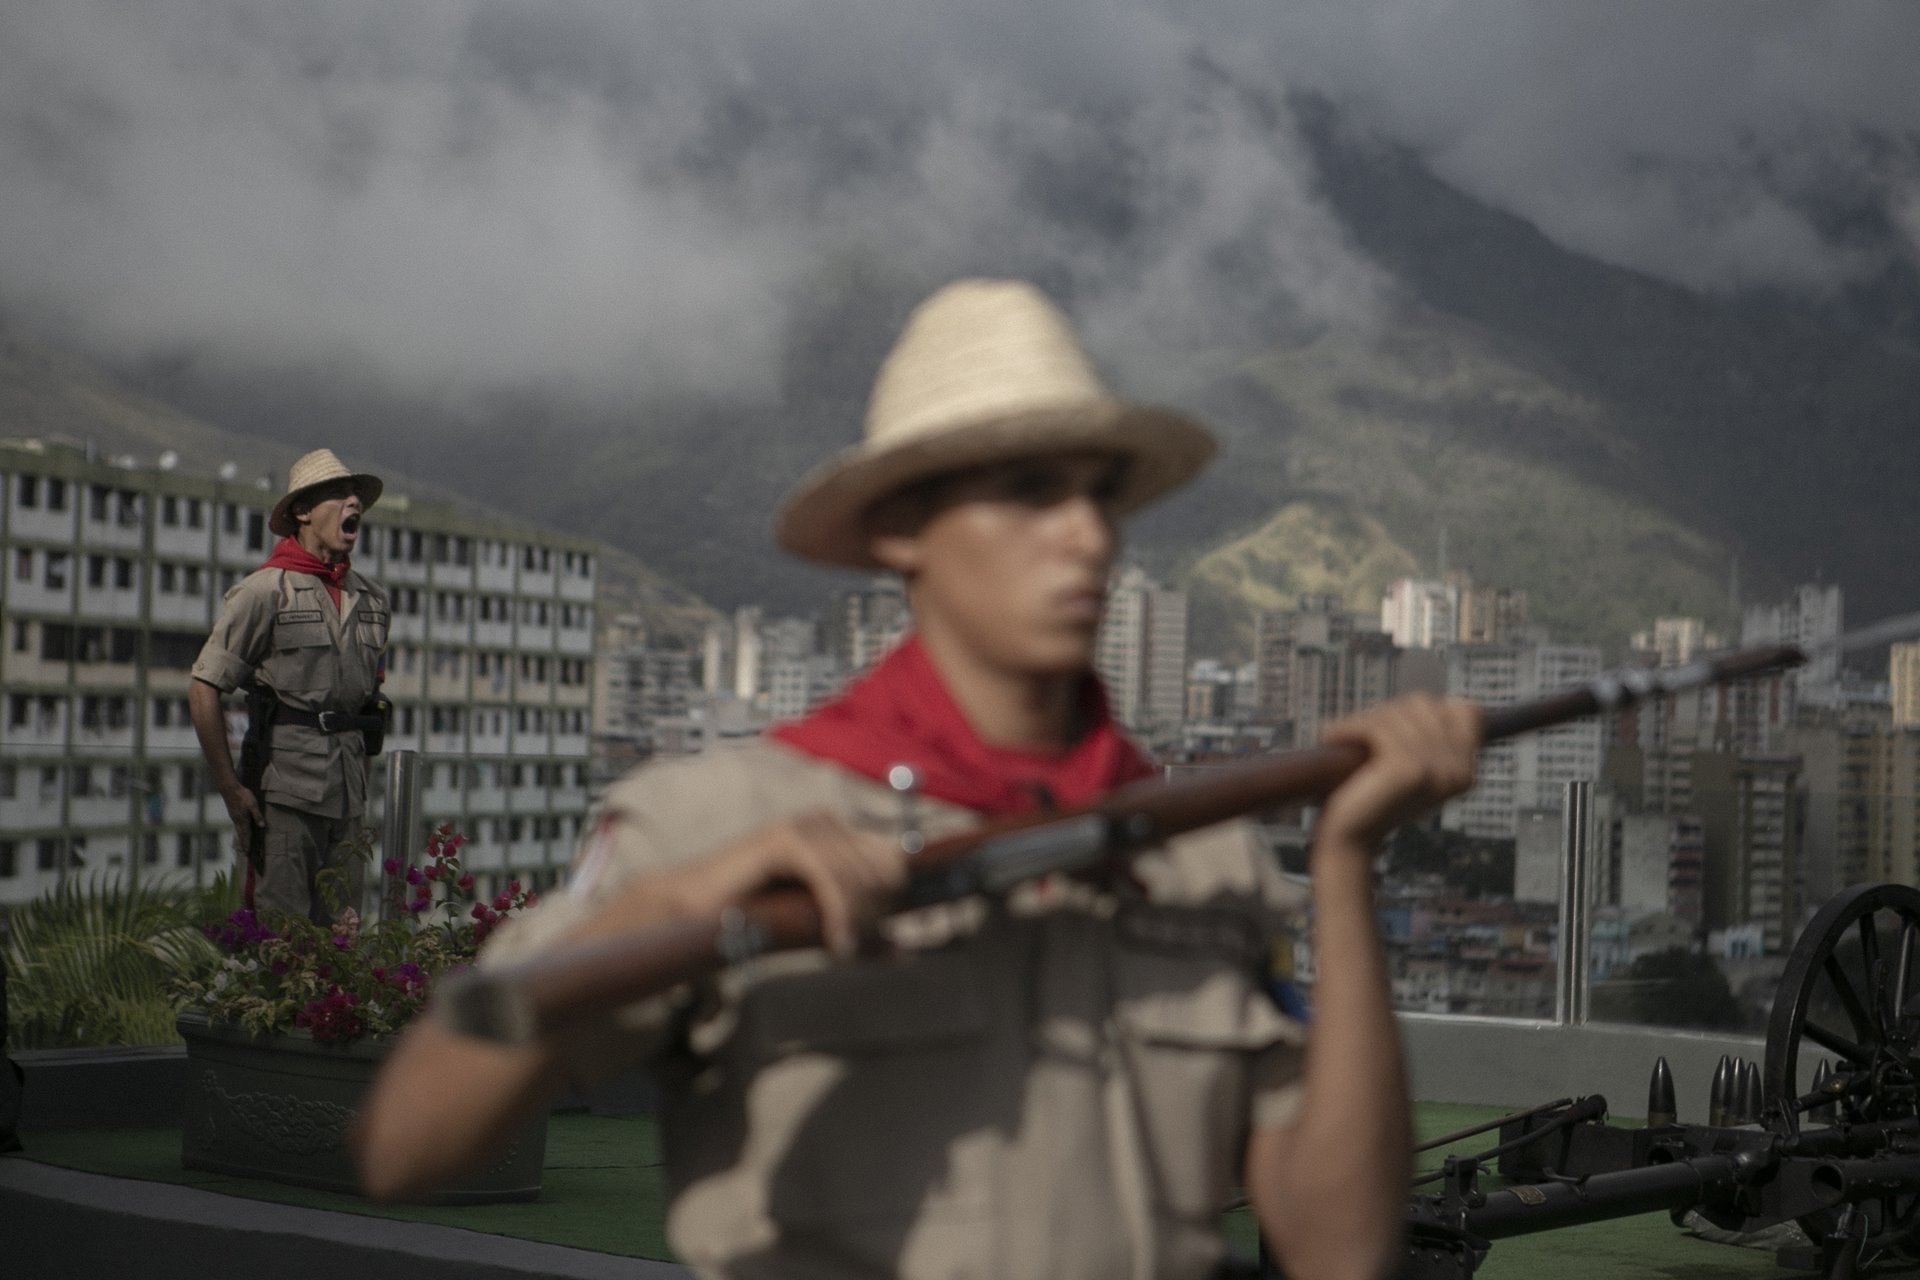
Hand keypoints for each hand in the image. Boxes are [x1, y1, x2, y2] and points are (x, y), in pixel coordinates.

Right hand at [221, 786, 263, 857]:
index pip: (246, 835)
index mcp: (243, 820)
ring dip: (241, 839)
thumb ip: (257, 815)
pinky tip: (240, 832)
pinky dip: (239, 832)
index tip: (248, 853)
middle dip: (244, 844)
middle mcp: (237, 821)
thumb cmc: (243, 796)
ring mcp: (234, 817)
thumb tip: (262, 826)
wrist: (229, 788)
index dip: (248, 844)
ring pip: (238, 831)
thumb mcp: (253, 804)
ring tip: (243, 846)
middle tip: (245, 853)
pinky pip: (237, 826)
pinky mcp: (233, 814)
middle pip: (241, 835)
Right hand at [652, 813, 906, 956]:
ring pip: (859, 877)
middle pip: (882, 868)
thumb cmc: (752, 917)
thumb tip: (905, 951)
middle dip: (875, 912)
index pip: (894, 856)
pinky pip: (832, 880)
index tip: (891, 932)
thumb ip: (859, 930)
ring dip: (858, 919)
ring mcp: (804, 826)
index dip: (897, 893)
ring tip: (843, 950)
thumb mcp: (816, 923)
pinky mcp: (786, 840)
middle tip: (856, 948)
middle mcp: (825, 822)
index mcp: (836, 834)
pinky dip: (841, 915)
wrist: (692, 911)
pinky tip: (837, 945)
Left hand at [1315, 695, 1481, 855]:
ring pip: (1397, 714)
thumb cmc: (1374, 800)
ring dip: (1362, 720)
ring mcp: (1437, 770)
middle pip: (1424, 705)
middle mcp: (1459, 771)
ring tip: (1341, 734)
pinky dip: (1350, 728)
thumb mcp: (1414, 770)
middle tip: (1358, 728)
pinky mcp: (1409, 769)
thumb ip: (1431, 741)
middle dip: (1386, 711)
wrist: (1351, 837)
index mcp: (1466, 772)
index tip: (1392, 722)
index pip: (1465, 711)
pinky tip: (1332, 737)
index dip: (1426, 708)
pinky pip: (1377, 728)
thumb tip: (1435, 702)